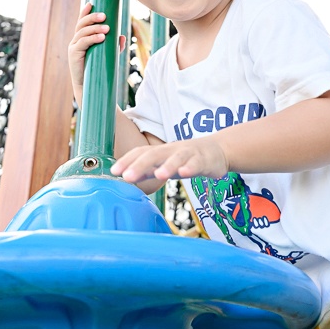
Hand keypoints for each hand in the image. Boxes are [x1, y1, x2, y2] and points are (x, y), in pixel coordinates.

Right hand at [68, 3, 124, 104]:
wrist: (89, 87)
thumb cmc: (98, 70)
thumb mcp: (108, 56)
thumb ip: (114, 46)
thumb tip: (122, 37)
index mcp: (81, 39)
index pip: (82, 22)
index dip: (85, 12)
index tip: (91, 3)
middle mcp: (75, 41)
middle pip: (81, 24)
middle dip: (92, 18)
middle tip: (105, 16)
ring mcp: (74, 47)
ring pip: (82, 32)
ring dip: (95, 28)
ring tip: (107, 28)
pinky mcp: (74, 54)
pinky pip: (83, 43)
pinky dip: (92, 38)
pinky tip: (102, 37)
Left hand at [112, 139, 228, 182]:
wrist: (216, 151)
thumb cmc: (185, 159)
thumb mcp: (164, 165)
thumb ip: (146, 171)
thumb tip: (124, 177)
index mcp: (160, 152)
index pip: (140, 153)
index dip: (127, 160)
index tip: (113, 171)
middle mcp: (171, 150)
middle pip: (154, 154)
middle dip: (140, 164)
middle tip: (127, 176)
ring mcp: (188, 154)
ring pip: (176, 158)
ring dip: (167, 166)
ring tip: (158, 175)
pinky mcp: (203, 160)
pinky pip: (196, 163)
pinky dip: (190, 167)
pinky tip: (184, 173)